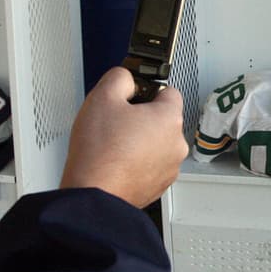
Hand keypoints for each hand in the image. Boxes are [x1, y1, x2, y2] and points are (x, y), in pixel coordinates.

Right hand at [59, 67, 187, 207]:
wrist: (94, 194)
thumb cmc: (99, 152)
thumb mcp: (102, 96)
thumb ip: (120, 77)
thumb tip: (127, 78)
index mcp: (170, 119)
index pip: (168, 91)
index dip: (146, 91)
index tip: (130, 97)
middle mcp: (177, 144)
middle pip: (161, 119)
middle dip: (141, 118)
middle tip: (115, 123)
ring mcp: (170, 168)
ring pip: (156, 144)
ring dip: (139, 141)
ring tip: (113, 146)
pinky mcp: (158, 186)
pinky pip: (150, 165)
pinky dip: (136, 162)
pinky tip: (116, 163)